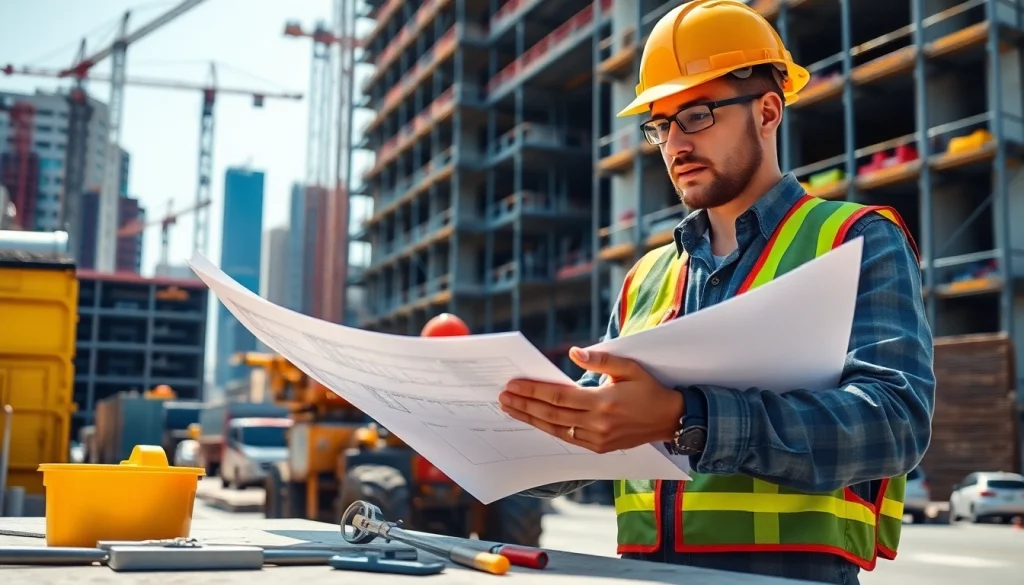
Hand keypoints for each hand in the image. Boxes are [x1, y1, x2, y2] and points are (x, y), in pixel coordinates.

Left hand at [498, 347, 684, 453]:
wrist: (670, 420)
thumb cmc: (650, 389)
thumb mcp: (629, 367)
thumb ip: (601, 360)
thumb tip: (574, 353)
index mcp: (603, 402)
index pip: (558, 396)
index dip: (533, 391)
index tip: (513, 385)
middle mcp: (598, 424)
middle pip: (552, 414)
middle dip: (525, 405)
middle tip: (503, 397)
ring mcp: (598, 439)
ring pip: (556, 430)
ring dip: (531, 419)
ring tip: (511, 409)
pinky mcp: (600, 448)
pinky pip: (568, 438)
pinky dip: (549, 429)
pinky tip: (535, 421)